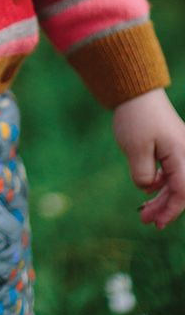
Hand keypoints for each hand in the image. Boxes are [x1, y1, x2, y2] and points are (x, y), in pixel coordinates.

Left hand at [112, 88, 184, 228]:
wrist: (136, 92)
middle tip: (145, 220)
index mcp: (182, 155)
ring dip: (161, 197)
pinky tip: (148, 189)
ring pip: (175, 181)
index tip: (157, 223)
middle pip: (180, 189)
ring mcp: (181, 149)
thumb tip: (147, 188)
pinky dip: (160, 182)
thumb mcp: (135, 151)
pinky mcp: (173, 146)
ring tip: (144, 211)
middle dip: (164, 207)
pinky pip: (171, 171)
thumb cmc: (136, 118)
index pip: (182, 192)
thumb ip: (143, 176)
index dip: (170, 211)